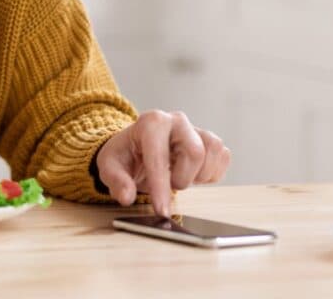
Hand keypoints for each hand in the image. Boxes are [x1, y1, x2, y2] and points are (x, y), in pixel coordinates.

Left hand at [95, 110, 230, 216]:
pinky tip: (193, 174)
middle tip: (170, 184)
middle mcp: (176, 120)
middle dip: (183, 177)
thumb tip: (126, 196)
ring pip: (212, 154)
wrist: (140, 147)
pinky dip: (210, 173)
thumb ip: (116, 181)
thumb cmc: (126, 154)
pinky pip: (222, 158)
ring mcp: (195, 129)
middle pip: (195, 152)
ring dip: (198, 175)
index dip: (161, 186)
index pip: (159, 156)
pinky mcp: (209, 140)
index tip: (162, 210)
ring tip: (179, 176)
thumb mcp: (110, 166)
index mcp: (150, 123)